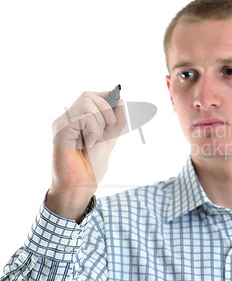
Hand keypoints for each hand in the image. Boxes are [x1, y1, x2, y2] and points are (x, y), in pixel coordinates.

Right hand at [46, 91, 126, 220]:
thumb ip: (116, 121)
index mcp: (78, 118)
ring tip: (95, 140)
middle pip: (87, 95)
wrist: (82, 185)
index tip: (115, 115)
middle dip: (105, 109)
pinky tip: (89, 143)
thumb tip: (121, 101)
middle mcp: (67, 118)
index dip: (106, 98)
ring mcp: (61, 123)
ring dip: (99, 122)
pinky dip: (93, 129)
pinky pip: (83, 117)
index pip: (90, 95)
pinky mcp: (60, 131)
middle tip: (109, 126)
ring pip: (86, 103)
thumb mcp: (110, 138)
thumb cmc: (92, 165)